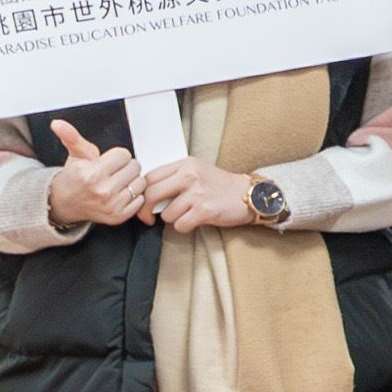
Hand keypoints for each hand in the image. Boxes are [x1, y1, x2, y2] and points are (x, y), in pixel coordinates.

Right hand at [45, 117, 143, 228]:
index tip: (107, 162)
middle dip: (124, 167)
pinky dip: (133, 195)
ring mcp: (112, 206)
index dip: (116, 156)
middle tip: (111, 172)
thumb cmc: (75, 176)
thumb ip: (71, 136)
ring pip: (140, 182)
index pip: (124, 155)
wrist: (66, 202)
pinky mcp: (119, 216)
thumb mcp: (75, 154)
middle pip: (135, 167)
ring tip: (116, 182)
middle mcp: (103, 191)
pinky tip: (119, 194)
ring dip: (131, 180)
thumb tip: (57, 123)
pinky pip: (141, 198)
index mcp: (93, 174)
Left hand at [141, 156, 260, 230]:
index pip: (150, 177)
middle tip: (148, 218)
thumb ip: (175, 177)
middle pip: (151, 194)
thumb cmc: (222, 186)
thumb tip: (148, 194)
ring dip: (173, 219)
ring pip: (167, 214)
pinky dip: (184, 227)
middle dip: (145, 210)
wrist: (250, 195)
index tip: (141, 203)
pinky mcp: (205, 210)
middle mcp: (190, 176)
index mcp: (186, 164)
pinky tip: (195, 221)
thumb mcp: (198, 171)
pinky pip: (180, 225)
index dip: (140, 193)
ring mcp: (198, 193)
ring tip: (187, 215)